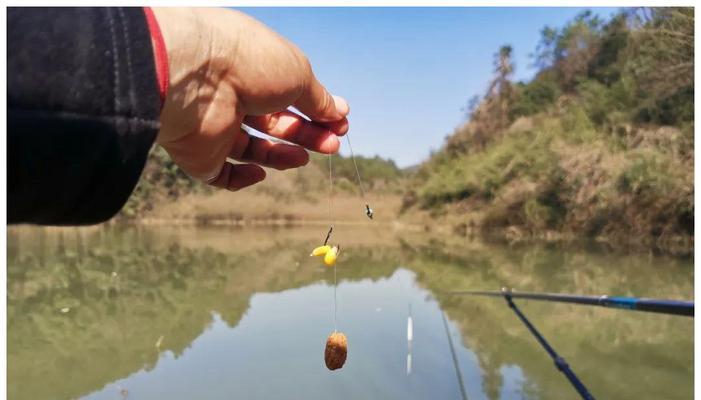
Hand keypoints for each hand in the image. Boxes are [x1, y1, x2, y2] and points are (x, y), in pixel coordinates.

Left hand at [151, 8, 349, 189]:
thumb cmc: (250, 63)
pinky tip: (261, 171)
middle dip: (307, 134)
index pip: (288, 95)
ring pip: (253, 149)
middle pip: (274, 123)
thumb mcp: (298, 74)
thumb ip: (318, 98)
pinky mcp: (201, 155)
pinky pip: (223, 174)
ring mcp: (215, 127)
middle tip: (332, 145)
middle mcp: (231, 96)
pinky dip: (244, 178)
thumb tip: (339, 113)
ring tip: (304, 157)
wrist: (195, 78)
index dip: (316, 110)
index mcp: (252, 69)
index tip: (341, 121)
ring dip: (283, 155)